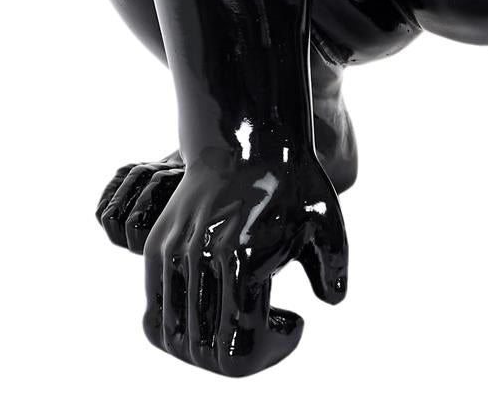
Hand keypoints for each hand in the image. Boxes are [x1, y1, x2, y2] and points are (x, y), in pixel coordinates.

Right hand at [142, 151, 346, 375]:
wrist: (247, 135)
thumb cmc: (293, 180)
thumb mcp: (326, 222)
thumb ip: (333, 272)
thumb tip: (328, 304)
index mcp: (243, 260)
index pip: (240, 351)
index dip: (270, 351)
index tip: (292, 324)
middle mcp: (202, 260)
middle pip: (206, 352)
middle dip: (242, 351)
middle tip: (269, 321)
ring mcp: (174, 253)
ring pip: (174, 339)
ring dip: (209, 344)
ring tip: (241, 315)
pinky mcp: (157, 247)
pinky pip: (154, 315)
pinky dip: (180, 328)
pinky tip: (214, 306)